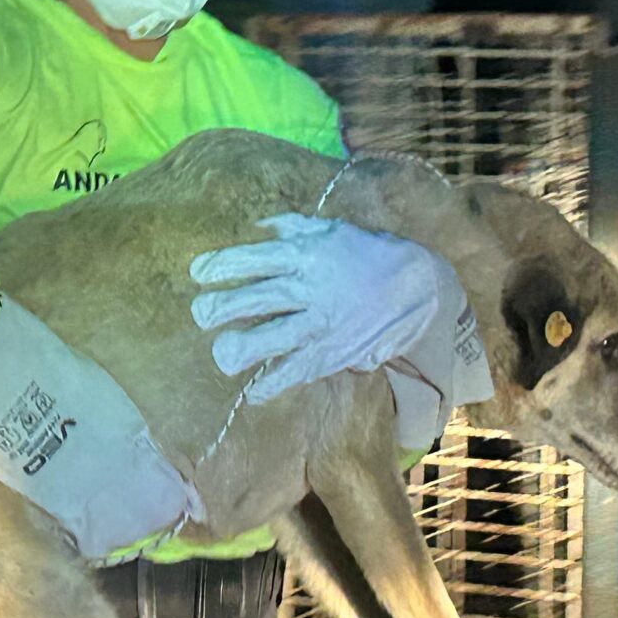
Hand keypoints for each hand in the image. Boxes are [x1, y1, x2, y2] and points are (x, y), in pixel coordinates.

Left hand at [190, 213, 452, 406]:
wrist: (419, 287)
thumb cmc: (370, 253)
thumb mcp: (333, 230)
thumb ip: (294, 227)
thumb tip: (259, 227)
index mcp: (307, 254)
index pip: (255, 258)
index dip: (223, 265)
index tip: (198, 273)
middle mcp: (310, 288)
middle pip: (256, 298)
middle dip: (222, 307)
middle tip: (200, 314)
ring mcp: (321, 323)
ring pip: (272, 337)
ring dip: (242, 347)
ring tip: (221, 354)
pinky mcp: (332, 351)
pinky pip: (297, 370)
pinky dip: (273, 383)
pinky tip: (254, 391)